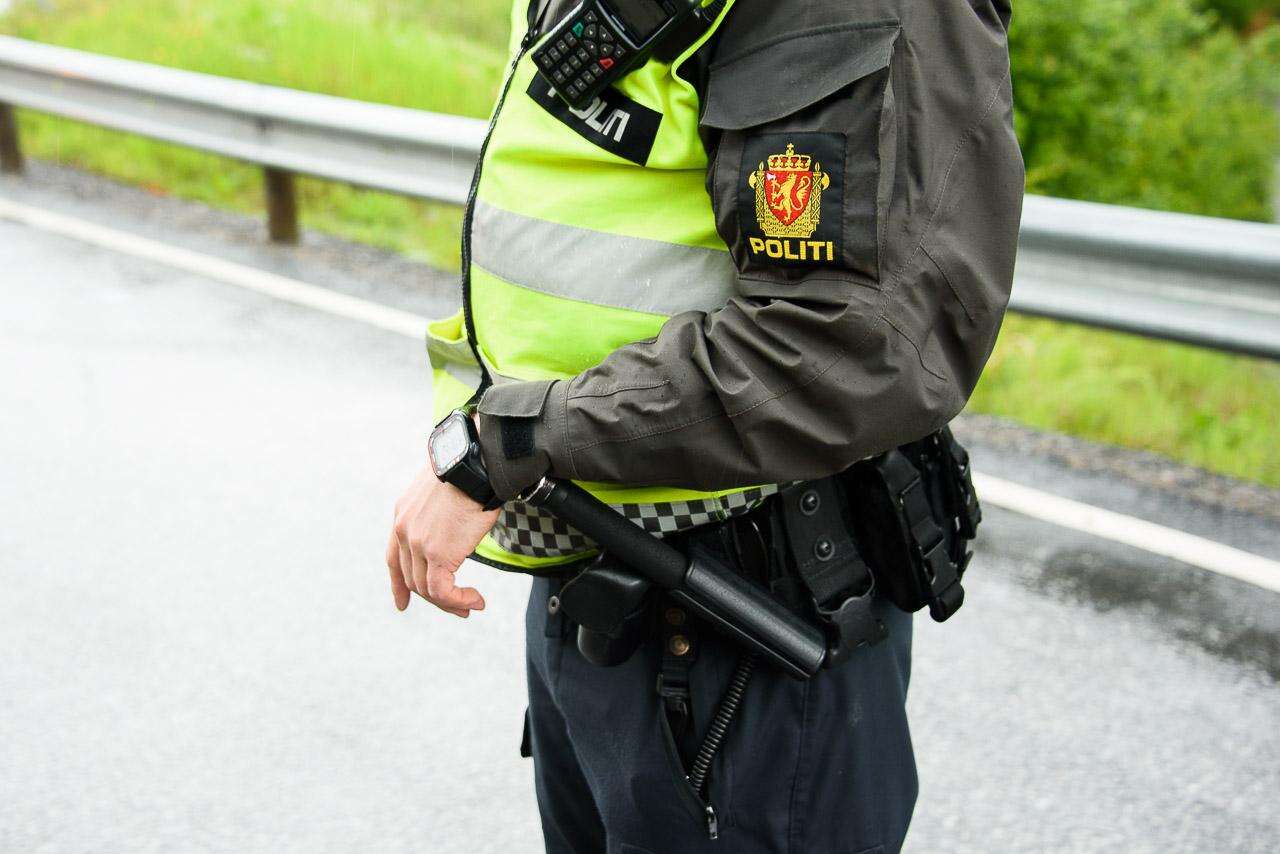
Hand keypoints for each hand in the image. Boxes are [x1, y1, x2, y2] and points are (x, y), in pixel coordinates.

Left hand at [386, 463, 498, 616]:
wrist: (474, 464)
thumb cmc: (469, 472)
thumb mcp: (444, 492)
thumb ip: (440, 513)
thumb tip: (456, 524)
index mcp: (403, 515)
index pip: (393, 558)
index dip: (397, 584)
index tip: (403, 602)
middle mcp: (403, 530)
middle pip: (412, 578)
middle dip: (435, 598)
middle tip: (460, 607)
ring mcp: (417, 543)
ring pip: (427, 589)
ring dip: (451, 603)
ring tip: (472, 605)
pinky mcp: (437, 554)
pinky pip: (442, 591)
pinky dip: (458, 601)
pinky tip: (476, 600)